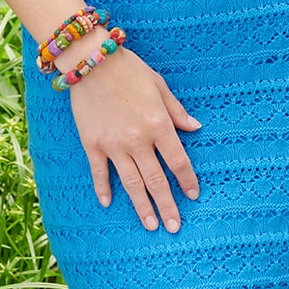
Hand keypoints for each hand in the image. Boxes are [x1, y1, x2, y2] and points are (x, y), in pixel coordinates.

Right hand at [68, 48, 200, 233]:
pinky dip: (103, 188)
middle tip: (174, 227)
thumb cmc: (129, 69)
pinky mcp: (93, 143)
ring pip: (131, 183)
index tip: (193, 195)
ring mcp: (113, 144)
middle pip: (156, 180)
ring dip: (142, 206)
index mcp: (158, 124)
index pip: (177, 161)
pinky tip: (107, 203)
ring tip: (150, 225)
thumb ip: (176, 111)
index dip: (187, 180)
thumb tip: (195, 128)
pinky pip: (99, 172)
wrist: (92, 61)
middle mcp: (137, 140)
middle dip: (167, 205)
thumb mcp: (159, 85)